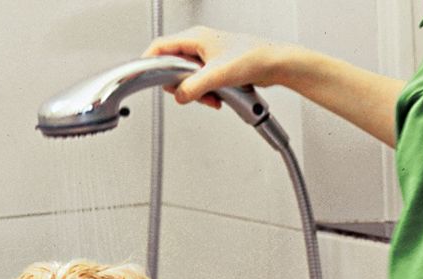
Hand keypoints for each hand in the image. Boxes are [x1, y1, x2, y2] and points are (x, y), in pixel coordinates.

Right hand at [143, 26, 300, 108]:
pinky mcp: (217, 68)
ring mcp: (208, 56)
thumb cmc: (253, 58)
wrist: (275, 65)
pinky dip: (207, 93)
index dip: (150, 62)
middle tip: (190, 93)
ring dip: (196, 92)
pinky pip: (202, 83)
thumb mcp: (218, 75)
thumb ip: (194, 87)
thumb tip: (179, 96)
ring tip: (211, 97)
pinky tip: (218, 98)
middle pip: (173, 66)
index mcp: (195, 37)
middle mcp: (199, 44)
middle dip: (180, 85)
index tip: (147, 77)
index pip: (160, 47)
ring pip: (188, 78)